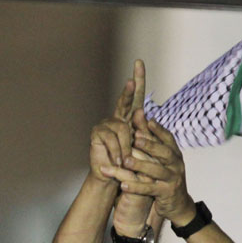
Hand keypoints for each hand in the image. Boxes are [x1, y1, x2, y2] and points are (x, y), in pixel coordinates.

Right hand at [89, 59, 144, 180]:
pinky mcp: (97, 133)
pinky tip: (118, 160)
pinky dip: (117, 150)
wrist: (114, 179)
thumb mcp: (144, 149)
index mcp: (131, 119)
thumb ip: (144, 132)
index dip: (138, 80)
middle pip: (125, 101)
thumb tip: (141, 112)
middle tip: (131, 80)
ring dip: (126, 146)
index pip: (136, 98)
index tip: (138, 63)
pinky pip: (111, 137)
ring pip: (122, 127)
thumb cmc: (132, 165)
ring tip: (126, 161)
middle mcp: (118, 118)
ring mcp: (106, 124)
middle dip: (129, 90)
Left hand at [102, 116, 196, 225]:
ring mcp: (172, 179)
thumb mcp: (161, 161)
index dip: (158, 129)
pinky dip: (136, 187)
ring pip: (156, 170)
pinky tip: (123, 185)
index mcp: (175, 155)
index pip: (168, 139)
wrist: (178, 206)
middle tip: (134, 137)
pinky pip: (150, 189)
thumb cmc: (165, 180)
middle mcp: (176, 165)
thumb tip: (141, 117)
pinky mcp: (166, 194)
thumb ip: (151, 143)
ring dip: (141, 164)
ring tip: (126, 161)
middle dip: (149, 144)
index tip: (147, 118)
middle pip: (164, 152)